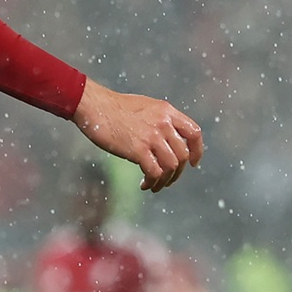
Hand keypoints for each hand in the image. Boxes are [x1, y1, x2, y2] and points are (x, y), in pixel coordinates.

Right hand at [74, 81, 204, 191]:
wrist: (94, 106)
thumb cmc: (115, 107)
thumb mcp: (146, 106)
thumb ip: (160, 119)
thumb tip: (168, 139)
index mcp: (167, 111)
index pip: (194, 132)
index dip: (197, 151)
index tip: (193, 163)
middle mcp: (163, 123)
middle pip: (183, 154)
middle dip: (178, 172)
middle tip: (168, 179)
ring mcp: (152, 136)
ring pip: (171, 166)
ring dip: (165, 180)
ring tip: (155, 185)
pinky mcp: (138, 149)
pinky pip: (155, 172)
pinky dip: (152, 182)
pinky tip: (144, 184)